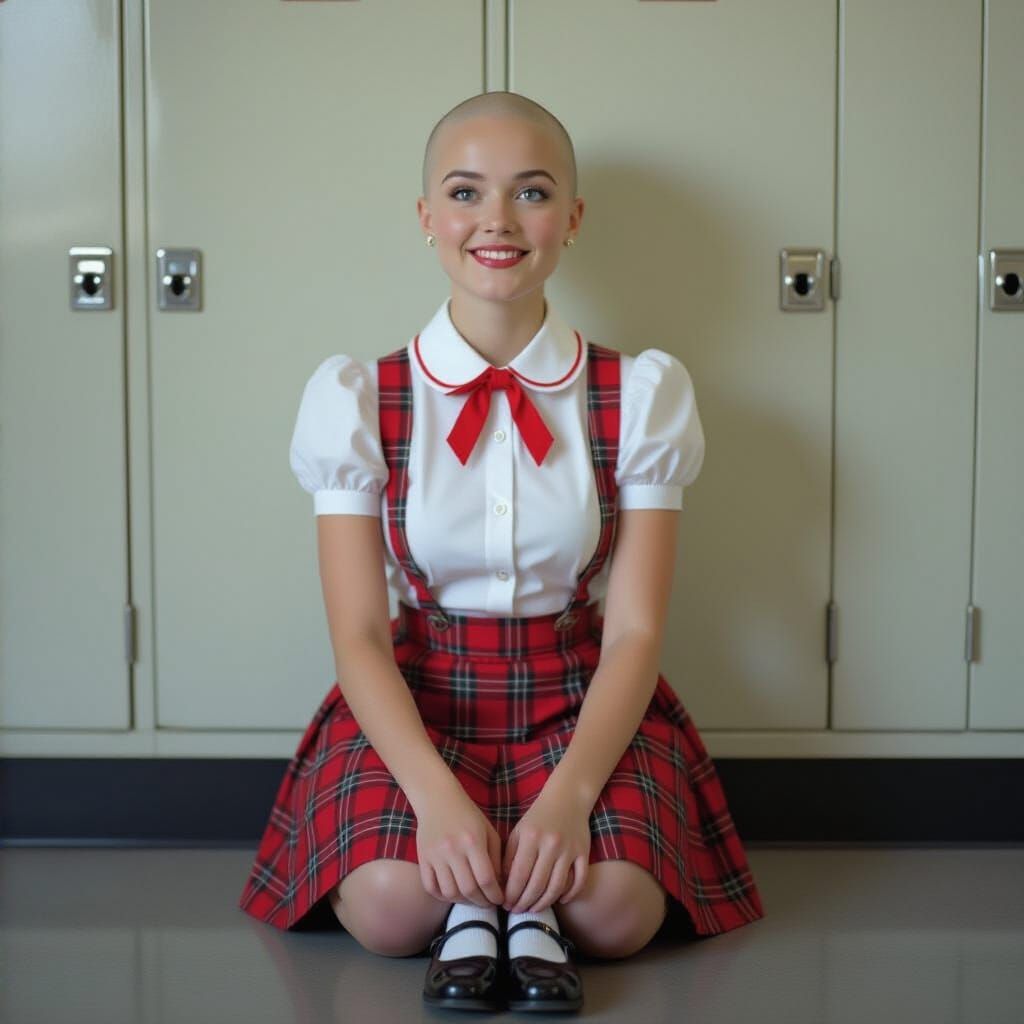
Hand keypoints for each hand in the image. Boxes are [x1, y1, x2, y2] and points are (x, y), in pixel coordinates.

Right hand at [415, 785, 505, 908]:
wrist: (437, 799)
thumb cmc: (468, 815)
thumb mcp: (489, 831)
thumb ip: (496, 858)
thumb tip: (499, 885)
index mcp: (473, 841)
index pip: (486, 878)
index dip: (495, 894)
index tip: (500, 899)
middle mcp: (453, 850)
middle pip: (468, 889)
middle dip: (482, 902)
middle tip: (489, 903)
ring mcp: (435, 856)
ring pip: (450, 892)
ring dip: (464, 902)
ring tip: (473, 899)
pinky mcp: (423, 859)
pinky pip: (431, 887)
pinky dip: (443, 896)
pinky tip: (454, 893)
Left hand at [502, 786, 590, 913]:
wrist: (567, 798)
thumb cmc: (538, 817)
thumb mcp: (518, 831)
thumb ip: (509, 856)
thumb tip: (503, 885)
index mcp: (531, 838)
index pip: (519, 875)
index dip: (511, 895)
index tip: (505, 904)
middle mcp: (550, 845)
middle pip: (537, 885)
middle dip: (524, 903)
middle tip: (517, 911)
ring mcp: (569, 850)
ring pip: (556, 887)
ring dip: (544, 903)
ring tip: (533, 909)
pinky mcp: (583, 853)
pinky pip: (579, 881)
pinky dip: (570, 894)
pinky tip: (560, 900)